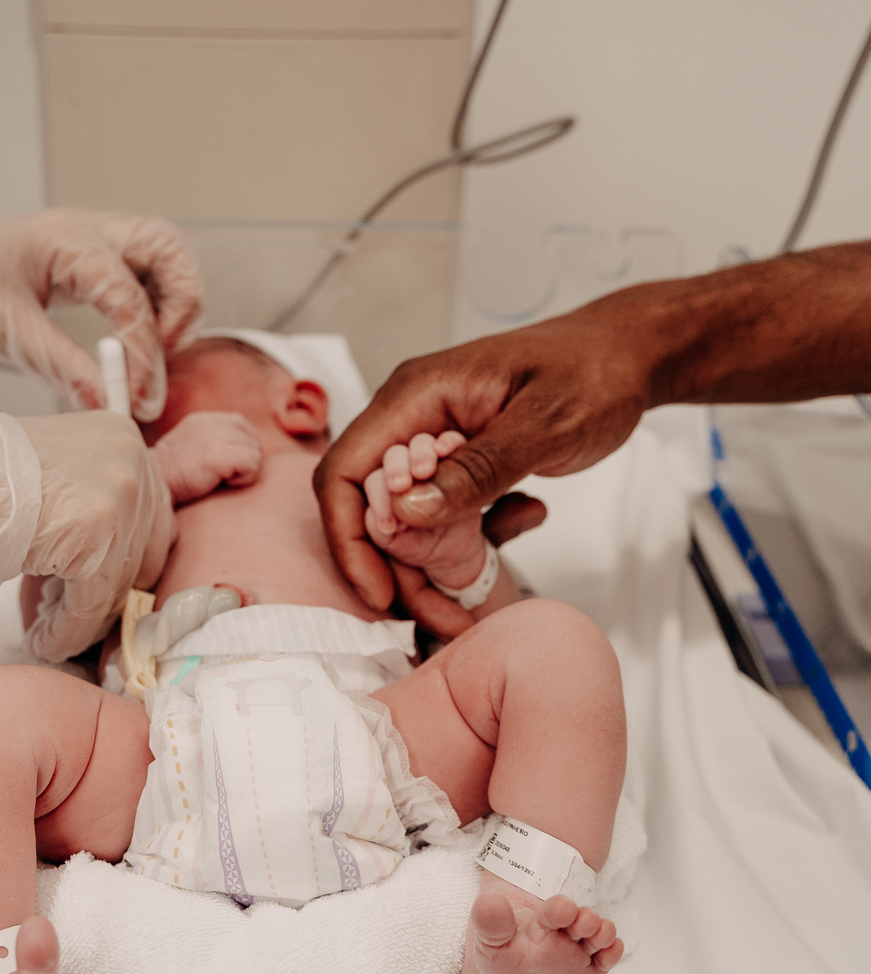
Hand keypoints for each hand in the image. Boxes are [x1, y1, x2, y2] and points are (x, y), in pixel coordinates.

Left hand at [0, 207, 203, 421]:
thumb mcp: (8, 332)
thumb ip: (61, 366)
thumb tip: (103, 401)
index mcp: (64, 241)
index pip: (124, 295)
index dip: (140, 350)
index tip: (137, 395)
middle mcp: (93, 229)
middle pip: (168, 249)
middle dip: (181, 305)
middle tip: (166, 355)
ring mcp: (103, 235)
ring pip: (169, 254)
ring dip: (178, 301)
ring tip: (160, 349)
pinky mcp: (107, 253)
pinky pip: (154, 268)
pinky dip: (162, 301)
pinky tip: (146, 337)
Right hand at [0, 407, 173, 661]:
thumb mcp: (54, 474)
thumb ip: (90, 505)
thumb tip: (103, 569)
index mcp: (123, 439)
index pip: (150, 516)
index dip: (124, 562)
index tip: (103, 590)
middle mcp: (132, 462)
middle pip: (146, 551)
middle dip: (109, 591)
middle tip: (75, 612)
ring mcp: (119, 497)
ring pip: (119, 583)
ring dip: (84, 617)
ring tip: (52, 630)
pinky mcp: (96, 537)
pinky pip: (92, 604)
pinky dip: (69, 631)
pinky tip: (45, 640)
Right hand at [152, 412, 262, 505]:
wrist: (151, 486)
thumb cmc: (171, 477)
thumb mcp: (190, 447)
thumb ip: (212, 441)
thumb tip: (241, 453)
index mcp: (204, 420)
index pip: (242, 426)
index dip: (240, 448)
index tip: (223, 466)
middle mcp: (211, 423)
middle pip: (252, 440)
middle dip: (243, 461)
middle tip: (220, 475)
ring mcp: (214, 436)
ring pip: (255, 452)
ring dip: (243, 470)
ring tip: (220, 478)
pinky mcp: (218, 454)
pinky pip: (253, 463)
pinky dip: (244, 478)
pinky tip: (223, 482)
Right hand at [314, 310, 649, 608]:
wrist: (628, 356)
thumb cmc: (594, 371)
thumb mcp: (545, 424)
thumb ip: (477, 469)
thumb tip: (406, 512)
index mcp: (417, 394)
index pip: (344, 470)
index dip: (349, 537)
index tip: (380, 593)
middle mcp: (413, 415)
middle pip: (370, 504)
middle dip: (397, 567)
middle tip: (444, 617)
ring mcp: (434, 439)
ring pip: (407, 517)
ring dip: (436, 563)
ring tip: (483, 594)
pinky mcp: (459, 459)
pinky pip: (444, 511)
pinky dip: (472, 536)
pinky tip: (525, 519)